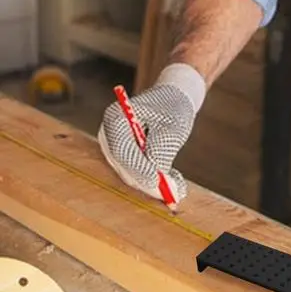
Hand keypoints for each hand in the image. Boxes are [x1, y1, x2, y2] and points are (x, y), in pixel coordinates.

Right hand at [97, 64, 206, 204]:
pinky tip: (176, 182)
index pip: (122, 152)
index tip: (159, 183)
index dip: (140, 170)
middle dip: (148, 182)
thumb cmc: (173, 108)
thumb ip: (161, 153)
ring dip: (154, 183)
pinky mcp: (125, 156)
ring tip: (179, 186)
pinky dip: (156, 180)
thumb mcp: (172, 128)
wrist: (174, 97)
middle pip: (124, 167)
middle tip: (173, 194)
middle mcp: (109, 134)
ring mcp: (115, 147)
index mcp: (115, 118)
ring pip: (131, 174)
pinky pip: (137, 173)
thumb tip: (158, 182)